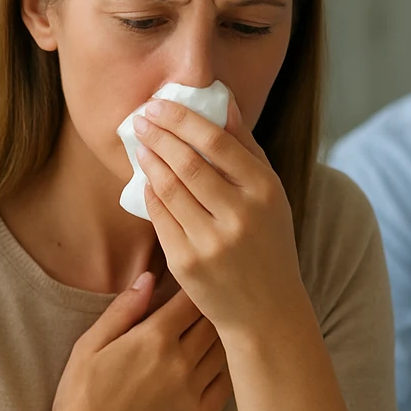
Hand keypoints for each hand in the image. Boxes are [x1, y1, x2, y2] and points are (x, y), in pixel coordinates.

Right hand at [51, 272, 232, 410]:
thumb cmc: (79, 400)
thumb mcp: (89, 347)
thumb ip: (122, 310)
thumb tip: (149, 278)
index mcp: (154, 338)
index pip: (193, 300)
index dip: (200, 288)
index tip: (203, 283)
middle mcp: (180, 362)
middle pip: (214, 323)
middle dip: (216, 310)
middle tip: (218, 303)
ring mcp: (193, 392)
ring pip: (225, 352)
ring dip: (226, 338)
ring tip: (225, 330)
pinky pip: (227, 387)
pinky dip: (230, 371)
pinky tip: (224, 365)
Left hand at [132, 94, 307, 338]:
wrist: (266, 310)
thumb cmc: (268, 242)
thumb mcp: (270, 194)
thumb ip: (246, 147)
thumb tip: (223, 99)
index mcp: (266, 192)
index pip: (217, 142)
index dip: (183, 119)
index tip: (159, 104)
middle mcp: (240, 215)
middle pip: (188, 163)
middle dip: (159, 135)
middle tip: (140, 117)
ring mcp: (211, 241)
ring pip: (169, 188)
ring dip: (150, 160)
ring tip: (141, 144)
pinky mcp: (187, 263)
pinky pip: (160, 217)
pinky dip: (150, 193)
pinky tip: (147, 178)